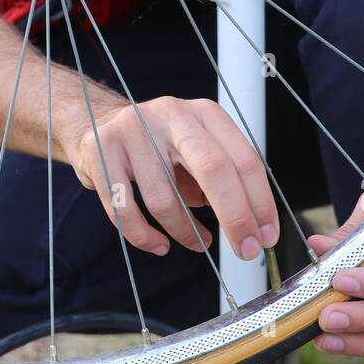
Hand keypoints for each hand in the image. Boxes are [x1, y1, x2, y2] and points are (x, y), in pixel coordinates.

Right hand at [65, 95, 278, 260]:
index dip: (260, 201)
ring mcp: (133, 130)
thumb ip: (222, 180)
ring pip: (165, 198)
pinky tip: (159, 244)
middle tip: (246, 250)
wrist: (96, 124)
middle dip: (235, 217)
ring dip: (185, 232)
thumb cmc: (158, 147)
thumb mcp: (196, 151)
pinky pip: (124, 209)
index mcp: (204, 113)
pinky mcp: (100, 151)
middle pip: (214, 169)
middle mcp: (171, 114)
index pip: (243, 157)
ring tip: (195, 243)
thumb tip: (251, 228)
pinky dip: (144, 236)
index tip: (266, 236)